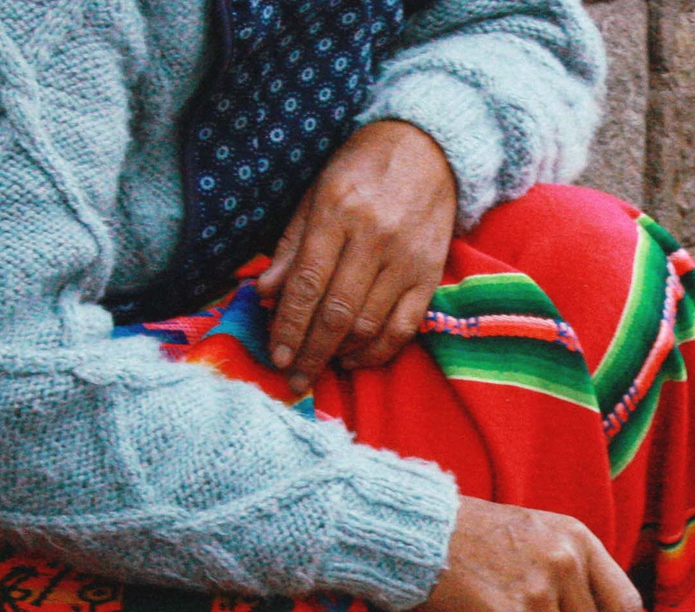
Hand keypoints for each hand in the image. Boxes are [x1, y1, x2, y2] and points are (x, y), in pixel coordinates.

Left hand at [257, 119, 457, 395]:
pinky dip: (377, 351)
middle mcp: (374, 238)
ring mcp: (406, 259)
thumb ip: (291, 245)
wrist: (427, 150)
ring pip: (368, 324)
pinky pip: (403, 327)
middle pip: (337, 313)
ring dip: (340, 353)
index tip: (276, 355)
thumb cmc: (362, 170)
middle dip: (310, 352)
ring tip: (319, 364)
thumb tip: (264, 293)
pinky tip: (354, 358)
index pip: (308, 283)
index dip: (289, 326)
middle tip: (293, 379)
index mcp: (338, 212)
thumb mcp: (316, 194)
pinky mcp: (430, 274)